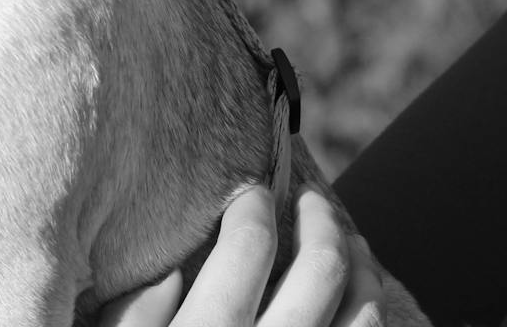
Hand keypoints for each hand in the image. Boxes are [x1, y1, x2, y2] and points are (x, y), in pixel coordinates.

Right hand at [100, 186, 383, 326]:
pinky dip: (373, 317)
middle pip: (323, 269)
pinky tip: (362, 303)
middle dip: (322, 220)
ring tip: (352, 242)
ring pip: (365, 315)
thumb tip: (171, 264)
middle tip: (312, 199)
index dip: (252, 204)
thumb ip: (133, 313)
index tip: (248, 191)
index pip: (250, 245)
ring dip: (365, 268)